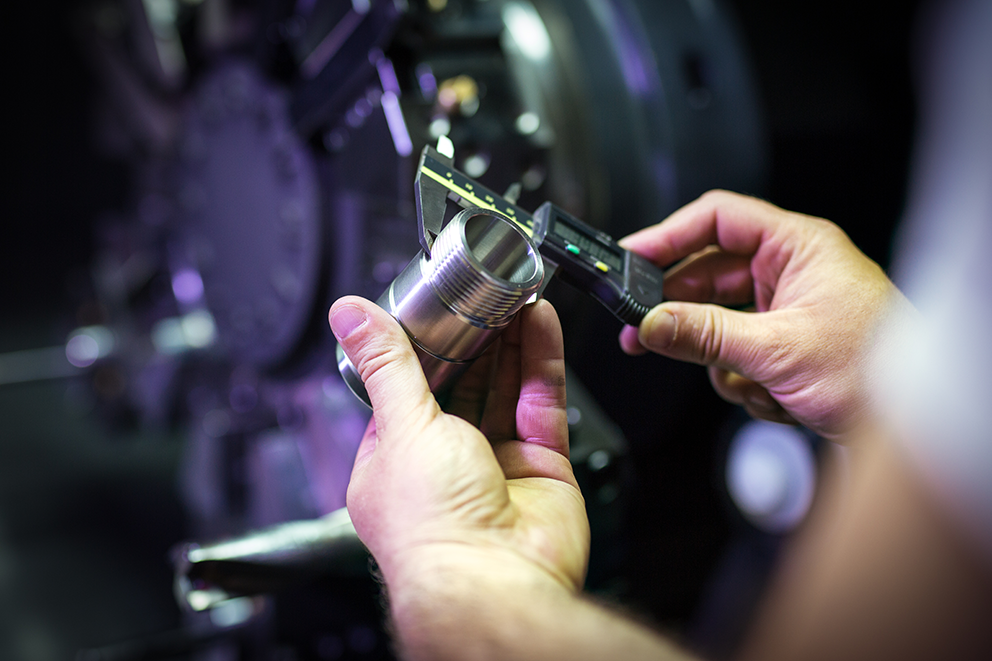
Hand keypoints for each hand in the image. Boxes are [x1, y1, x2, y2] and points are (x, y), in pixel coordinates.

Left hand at [329, 296, 588, 596]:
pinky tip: (539, 324)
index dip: (424, 349)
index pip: (407, 392)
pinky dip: (541, 362)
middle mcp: (445, 467)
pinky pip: (540, 405)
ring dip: (509, 343)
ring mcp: (496, 468)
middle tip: (483, 295)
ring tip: (513, 296)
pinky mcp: (541, 469)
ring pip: (504, 390)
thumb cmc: (433, 529)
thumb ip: (387, 365)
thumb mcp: (401, 426)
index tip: (437, 308)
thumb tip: (348, 316)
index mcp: (395, 464)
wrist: (495, 580)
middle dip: (474, 341)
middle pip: (462, 387)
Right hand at [618, 190, 909, 438]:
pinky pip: (735, 354)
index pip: (716, 219)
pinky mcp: (785, 345)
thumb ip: (704, 334)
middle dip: (680, 311)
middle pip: (708, 275)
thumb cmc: (878, 371)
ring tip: (747, 380)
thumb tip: (652, 324)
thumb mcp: (776, 349)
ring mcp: (787, 310)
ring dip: (722, 359)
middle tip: (642, 330)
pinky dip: (743, 380)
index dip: (668, 235)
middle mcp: (791, 272)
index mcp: (797, 247)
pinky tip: (772, 395)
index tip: (631, 258)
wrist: (913, 429)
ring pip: (717, 321)